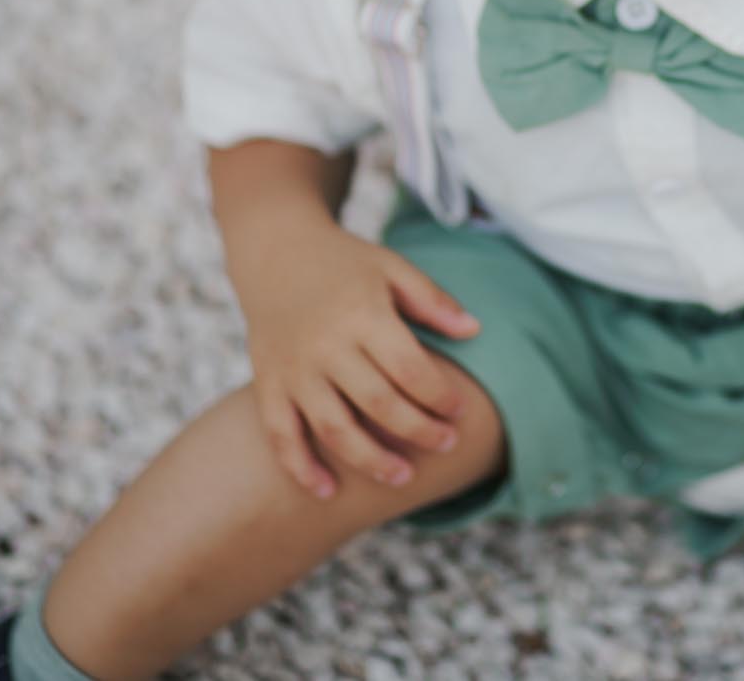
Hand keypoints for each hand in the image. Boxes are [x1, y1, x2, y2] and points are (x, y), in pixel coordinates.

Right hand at [230, 216, 480, 498]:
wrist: (274, 251)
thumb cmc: (344, 263)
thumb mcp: (391, 267)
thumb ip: (432, 299)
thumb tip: (475, 330)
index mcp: (362, 314)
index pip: (410, 368)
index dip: (440, 396)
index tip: (460, 411)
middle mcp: (326, 345)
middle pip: (379, 404)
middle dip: (419, 432)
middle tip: (447, 445)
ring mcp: (294, 368)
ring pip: (334, 429)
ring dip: (371, 460)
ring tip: (404, 478)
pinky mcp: (268, 383)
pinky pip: (281, 434)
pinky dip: (301, 467)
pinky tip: (327, 491)